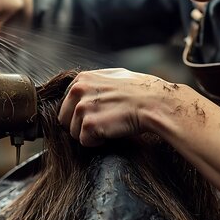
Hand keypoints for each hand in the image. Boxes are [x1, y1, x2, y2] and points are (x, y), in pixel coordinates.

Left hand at [58, 68, 177, 146]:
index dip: (79, 113)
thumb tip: (82, 89)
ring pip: (74, 132)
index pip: (67, 103)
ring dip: (90, 134)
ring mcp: (82, 107)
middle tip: (101, 124)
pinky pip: (85, 141)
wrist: (154, 103)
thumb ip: (94, 82)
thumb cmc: (139, 91)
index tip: (94, 116)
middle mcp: (78, 90)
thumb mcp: (113, 76)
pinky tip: (111, 133)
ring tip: (108, 126)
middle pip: (65, 119)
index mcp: (82, 78)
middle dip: (80, 125)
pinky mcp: (89, 124)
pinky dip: (97, 142)